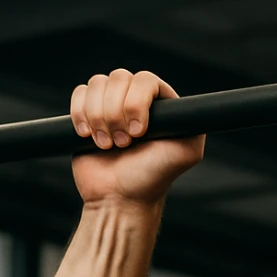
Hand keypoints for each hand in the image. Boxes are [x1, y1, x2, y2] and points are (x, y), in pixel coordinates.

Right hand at [70, 69, 204, 206]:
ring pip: (97, 84)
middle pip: (119, 78)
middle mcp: (137, 99)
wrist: (119, 198)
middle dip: (116, 113)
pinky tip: (88, 137)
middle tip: (124, 144)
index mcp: (162, 104)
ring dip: (99, 117)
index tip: (139, 133)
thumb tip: (197, 105)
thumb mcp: (187, 152)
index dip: (137, 102)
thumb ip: (196, 124)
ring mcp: (112, 103)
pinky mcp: (88, 111)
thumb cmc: (153, 178)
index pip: (146, 80)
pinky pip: (79, 93)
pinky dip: (80, 114)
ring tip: (107, 145)